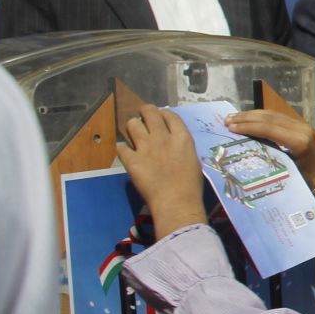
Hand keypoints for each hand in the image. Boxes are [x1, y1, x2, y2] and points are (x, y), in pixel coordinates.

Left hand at [117, 107, 208, 234]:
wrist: (176, 201)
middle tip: (143, 117)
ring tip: (134, 134)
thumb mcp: (193, 160)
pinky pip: (121, 147)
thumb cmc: (191, 185)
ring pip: (132, 124)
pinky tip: (127, 154)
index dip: (163, 113)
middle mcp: (162, 137)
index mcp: (182, 138)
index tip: (160, 117)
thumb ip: (181, 147)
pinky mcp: (132, 160)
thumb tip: (173, 144)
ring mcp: (145, 147)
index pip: (170, 115)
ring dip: (133, 127)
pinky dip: (123, 149)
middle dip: (145, 111)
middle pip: (149, 113)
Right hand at [222, 108, 314, 185]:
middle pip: (270, 118)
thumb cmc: (305, 180)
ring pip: (272, 114)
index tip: (230, 128)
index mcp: (299, 142)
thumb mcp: (286, 172)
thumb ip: (269, 158)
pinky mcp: (298, 124)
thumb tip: (243, 151)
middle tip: (227, 121)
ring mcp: (301, 125)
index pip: (269, 129)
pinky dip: (260, 116)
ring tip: (232, 117)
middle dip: (246, 118)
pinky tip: (247, 118)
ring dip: (251, 115)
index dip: (249, 127)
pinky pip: (276, 116)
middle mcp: (301, 129)